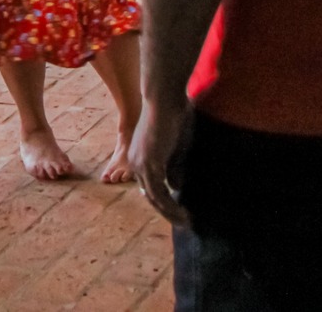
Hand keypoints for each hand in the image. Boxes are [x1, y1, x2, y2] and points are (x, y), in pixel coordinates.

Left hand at [129, 95, 193, 226]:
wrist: (165, 99)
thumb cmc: (173, 117)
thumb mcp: (175, 148)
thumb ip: (173, 167)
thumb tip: (174, 187)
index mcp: (140, 157)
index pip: (150, 185)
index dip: (164, 200)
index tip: (179, 211)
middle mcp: (135, 162)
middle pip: (150, 195)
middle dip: (167, 211)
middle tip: (183, 222)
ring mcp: (141, 164)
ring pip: (154, 198)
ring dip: (170, 213)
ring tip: (186, 222)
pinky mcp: (150, 164)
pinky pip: (159, 193)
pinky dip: (170, 206)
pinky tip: (183, 214)